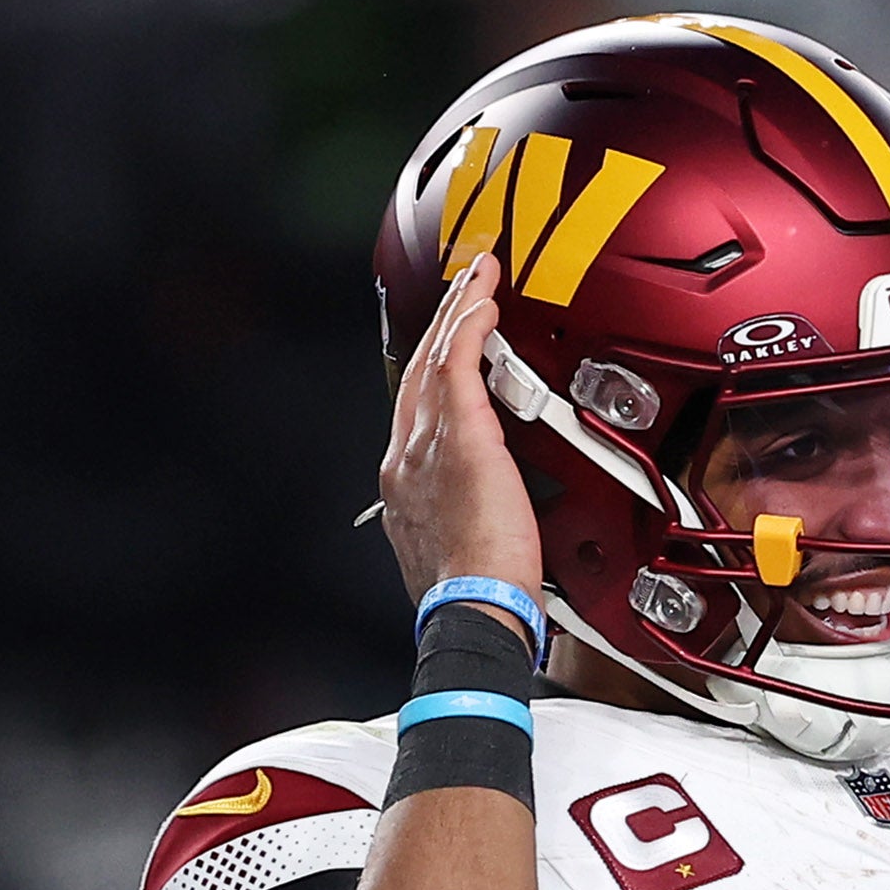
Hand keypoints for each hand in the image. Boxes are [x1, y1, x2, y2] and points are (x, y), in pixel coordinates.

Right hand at [378, 254, 542, 629]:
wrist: (471, 611)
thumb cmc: (475, 596)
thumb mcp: (458, 547)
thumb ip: (463, 514)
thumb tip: (484, 512)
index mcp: (404, 482)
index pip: (415, 408)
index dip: (431, 368)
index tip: (450, 343)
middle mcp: (406, 457)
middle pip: (417, 372)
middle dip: (441, 324)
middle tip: (462, 287)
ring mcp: (428, 445)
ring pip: (436, 358)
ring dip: (459, 312)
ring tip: (478, 277)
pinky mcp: (462, 438)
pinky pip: (459, 364)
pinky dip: (471, 327)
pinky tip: (485, 301)